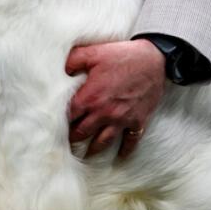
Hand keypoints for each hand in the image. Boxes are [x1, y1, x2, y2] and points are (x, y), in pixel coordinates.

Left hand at [65, 39, 165, 159]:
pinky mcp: (138, 121)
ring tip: (86, 155)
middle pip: (83, 133)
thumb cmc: (123, 55)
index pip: (69, 116)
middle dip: (73, 139)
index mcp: (90, 97)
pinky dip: (125, 150)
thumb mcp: (93, 52)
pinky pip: (131, 141)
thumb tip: (62, 69)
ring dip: (93, 150)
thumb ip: (73, 60)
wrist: (154, 60)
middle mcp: (104, 113)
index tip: (55, 125)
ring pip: (103, 142)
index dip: (61, 121)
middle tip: (67, 144)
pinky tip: (120, 157)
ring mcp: (122, 119)